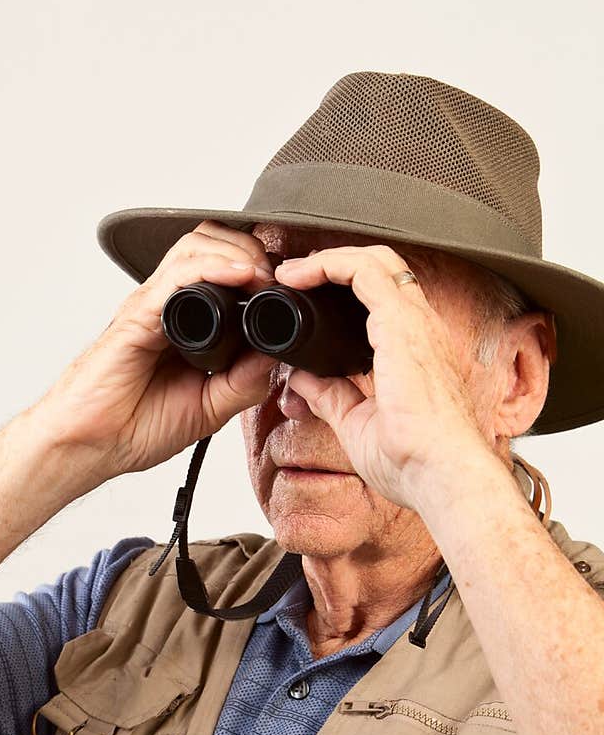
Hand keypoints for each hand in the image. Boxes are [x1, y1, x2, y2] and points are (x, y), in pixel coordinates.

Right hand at [32, 221, 277, 476]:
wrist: (92, 446)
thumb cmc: (135, 426)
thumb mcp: (210, 408)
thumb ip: (244, 382)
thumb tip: (279, 354)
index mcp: (185, 320)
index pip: (222, 267)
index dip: (257, 265)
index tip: (284, 288)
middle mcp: (166, 305)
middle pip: (210, 243)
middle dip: (251, 248)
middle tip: (276, 277)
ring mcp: (150, 307)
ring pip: (195, 247)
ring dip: (236, 251)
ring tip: (261, 275)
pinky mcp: (136, 318)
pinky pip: (175, 277)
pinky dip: (211, 267)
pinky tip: (239, 275)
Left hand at [273, 243, 489, 507]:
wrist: (442, 476)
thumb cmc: (415, 461)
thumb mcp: (358, 423)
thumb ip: (332, 395)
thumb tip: (302, 379)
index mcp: (415, 350)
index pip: (384, 297)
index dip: (344, 286)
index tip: (303, 295)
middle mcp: (421, 328)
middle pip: (382, 268)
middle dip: (334, 263)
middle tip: (295, 277)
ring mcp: (416, 323)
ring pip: (375, 260)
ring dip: (328, 259)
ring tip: (292, 273)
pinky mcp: (402, 324)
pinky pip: (365, 271)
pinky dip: (329, 264)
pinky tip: (300, 276)